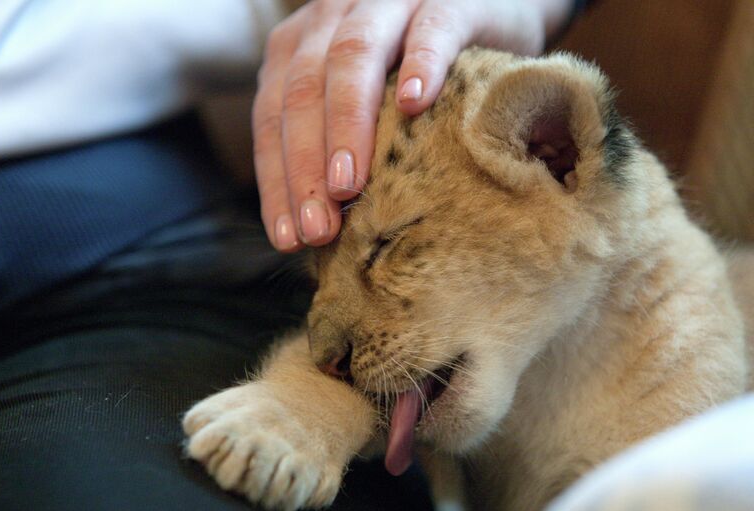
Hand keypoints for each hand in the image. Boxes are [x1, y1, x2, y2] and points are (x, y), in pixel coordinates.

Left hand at [254, 0, 573, 250]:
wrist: (488, 14)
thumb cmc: (419, 78)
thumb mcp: (368, 107)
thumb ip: (336, 144)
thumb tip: (314, 230)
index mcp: (303, 46)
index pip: (272, 114)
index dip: (276, 178)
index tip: (288, 238)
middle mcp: (333, 17)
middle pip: (303, 89)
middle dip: (304, 164)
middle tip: (319, 228)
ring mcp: (389, 3)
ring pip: (352, 56)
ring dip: (346, 125)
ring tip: (348, 186)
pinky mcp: (449, 1)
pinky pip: (430, 28)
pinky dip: (420, 64)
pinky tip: (413, 104)